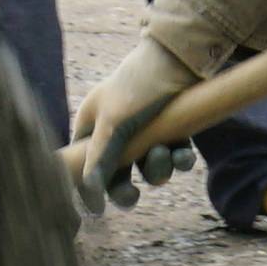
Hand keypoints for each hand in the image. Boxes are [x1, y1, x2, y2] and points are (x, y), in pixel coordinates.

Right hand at [72, 17, 233, 205]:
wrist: (181, 57)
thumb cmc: (138, 86)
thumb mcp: (113, 124)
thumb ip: (99, 160)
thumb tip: (89, 196)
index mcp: (92, 125)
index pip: (82, 164)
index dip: (88, 186)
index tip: (96, 208)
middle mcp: (117, 131)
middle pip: (117, 174)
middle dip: (126, 187)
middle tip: (133, 196)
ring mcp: (147, 131)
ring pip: (150, 168)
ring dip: (157, 168)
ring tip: (164, 151)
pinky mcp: (175, 130)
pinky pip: (175, 158)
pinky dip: (180, 159)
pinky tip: (184, 153)